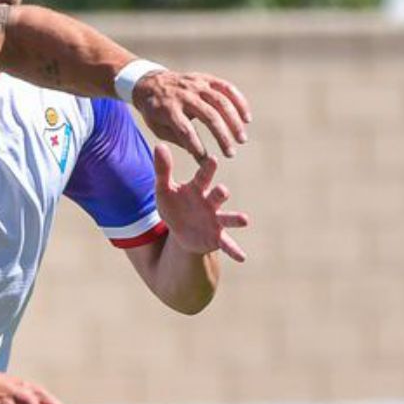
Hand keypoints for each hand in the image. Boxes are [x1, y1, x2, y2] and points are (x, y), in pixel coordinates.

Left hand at [132, 70, 250, 160]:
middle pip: (208, 117)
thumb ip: (177, 138)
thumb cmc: (155, 112)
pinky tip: (246, 119)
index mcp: (168, 109)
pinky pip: (228, 88)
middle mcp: (184, 95)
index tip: (205, 162)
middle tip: (230, 154)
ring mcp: (197, 85)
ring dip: (234, 122)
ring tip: (241, 140)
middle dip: (222, 137)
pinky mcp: (207, 78)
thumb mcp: (157, 127)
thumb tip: (197, 153)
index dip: (196, 147)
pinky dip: (240, 103)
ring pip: (222, 102)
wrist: (151, 82)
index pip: (185, 131)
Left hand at [152, 145, 248, 262]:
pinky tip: (242, 258)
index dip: (208, 169)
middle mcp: (210, 202)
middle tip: (223, 190)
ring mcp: (216, 220)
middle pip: (217, 195)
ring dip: (235, 218)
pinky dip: (234, 250)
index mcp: (197, 188)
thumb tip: (158, 145)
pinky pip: (227, 244)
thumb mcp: (163, 190)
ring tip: (245, 220)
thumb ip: (163, 170)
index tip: (212, 159)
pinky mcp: (216, 237)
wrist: (180, 230)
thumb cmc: (174, 204)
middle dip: (220, 192)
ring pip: (227, 217)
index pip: (203, 176)